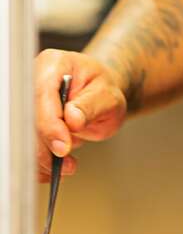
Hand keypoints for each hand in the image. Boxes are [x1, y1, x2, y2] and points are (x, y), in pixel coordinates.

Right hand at [35, 49, 127, 180]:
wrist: (99, 97)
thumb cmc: (103, 91)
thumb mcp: (108, 96)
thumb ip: (91, 106)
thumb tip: (72, 119)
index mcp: (54, 64)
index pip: (42, 94)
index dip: (50, 124)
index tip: (64, 146)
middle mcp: (34, 80)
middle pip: (27, 118)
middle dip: (46, 147)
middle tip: (67, 163)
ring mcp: (27, 101)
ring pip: (24, 135)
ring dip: (43, 158)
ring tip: (68, 166)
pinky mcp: (26, 121)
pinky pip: (26, 146)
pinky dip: (39, 163)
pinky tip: (55, 169)